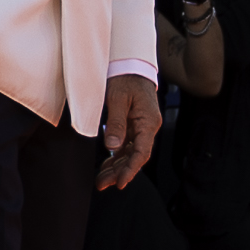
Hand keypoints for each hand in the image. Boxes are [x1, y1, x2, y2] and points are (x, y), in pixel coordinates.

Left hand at [95, 73, 161, 189]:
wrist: (130, 65)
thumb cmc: (126, 78)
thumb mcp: (118, 98)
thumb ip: (115, 123)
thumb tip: (112, 146)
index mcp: (148, 122)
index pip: (141, 152)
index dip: (130, 170)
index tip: (120, 183)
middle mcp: (147, 128)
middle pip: (135, 156)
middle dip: (120, 172)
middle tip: (103, 185)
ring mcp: (140, 128)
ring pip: (129, 154)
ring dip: (116, 168)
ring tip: (102, 181)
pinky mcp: (133, 126)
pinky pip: (125, 146)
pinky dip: (116, 157)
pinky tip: (106, 167)